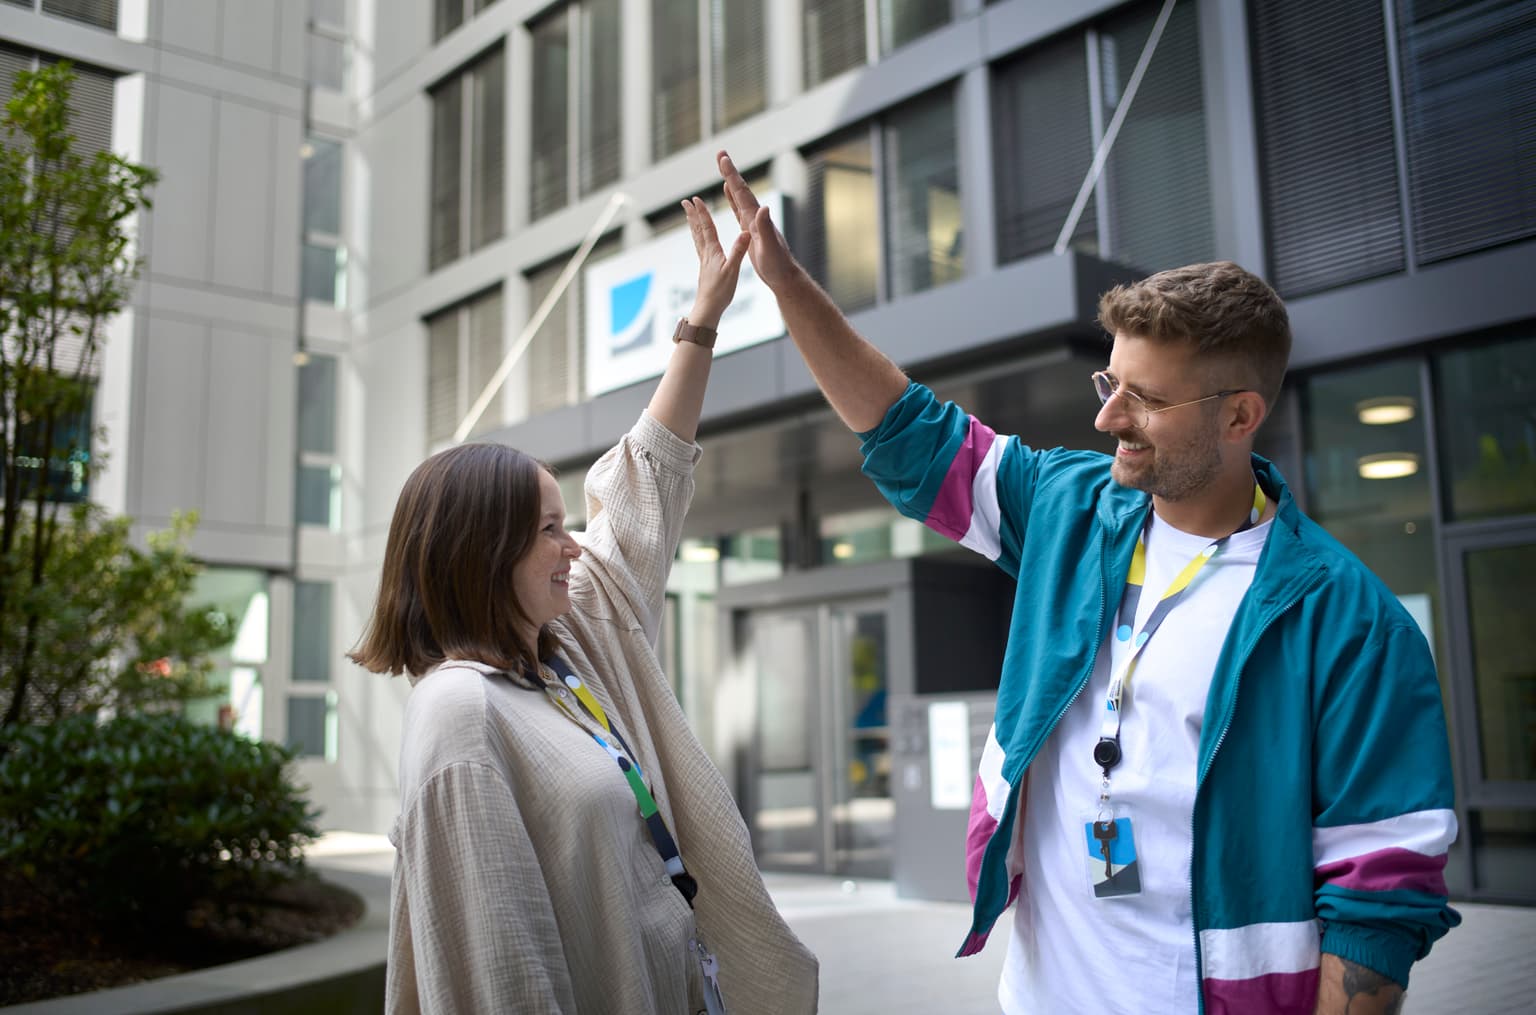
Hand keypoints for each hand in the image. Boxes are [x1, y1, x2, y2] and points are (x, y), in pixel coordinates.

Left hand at [682, 195, 749, 329]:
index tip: (696, 199)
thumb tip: (745, 233)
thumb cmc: (720, 292)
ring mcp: (705, 261)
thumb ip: (738, 251)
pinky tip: (700, 240)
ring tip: (689, 216)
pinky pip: (701, 248)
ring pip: (697, 238)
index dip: (702, 213)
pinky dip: (699, 238)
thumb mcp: (733, 271)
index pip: (707, 228)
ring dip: (694, 224)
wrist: (708, 309)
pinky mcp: (706, 269)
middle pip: (698, 230)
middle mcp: (706, 254)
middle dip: (693, 215)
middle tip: (685, 202)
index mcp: (713, 252)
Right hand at [717, 150, 799, 291]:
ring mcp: (754, 222)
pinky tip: (729, 192)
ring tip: (723, 166)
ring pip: (739, 196)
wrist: (783, 276)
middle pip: (740, 189)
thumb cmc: (777, 265)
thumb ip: (766, 228)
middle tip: (720, 154)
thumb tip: (763, 208)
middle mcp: (756, 216)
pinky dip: (733, 198)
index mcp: (757, 218)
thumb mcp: (770, 247)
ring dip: (731, 181)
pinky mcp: (751, 230)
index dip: (732, 175)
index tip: (723, 158)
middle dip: (730, 171)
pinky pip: (739, 209)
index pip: (742, 192)